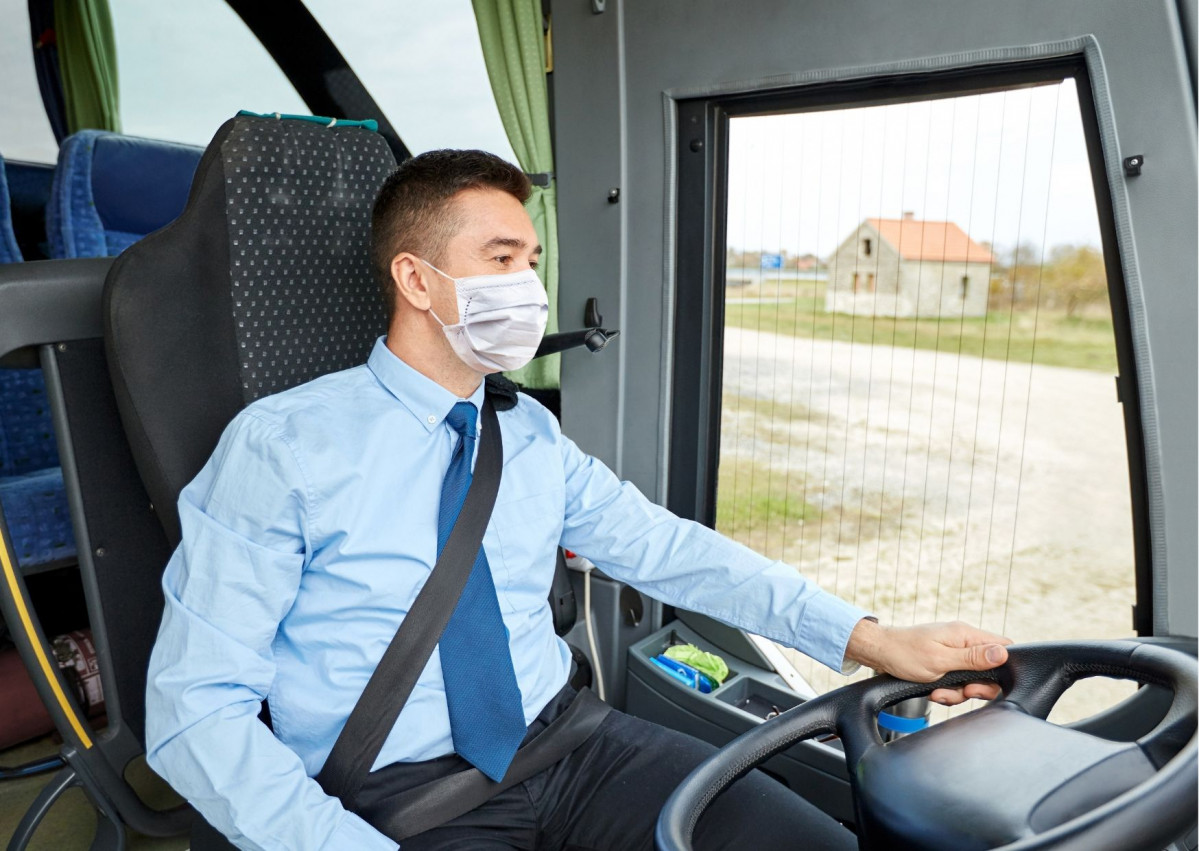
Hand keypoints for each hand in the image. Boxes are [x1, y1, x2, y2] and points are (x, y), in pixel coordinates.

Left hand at [844, 619, 1012, 705]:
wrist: (879, 654)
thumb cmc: (905, 653)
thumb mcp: (940, 660)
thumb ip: (972, 658)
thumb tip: (1003, 653)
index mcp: (966, 635)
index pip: (1003, 646)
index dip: (1005, 666)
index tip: (989, 682)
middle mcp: (963, 642)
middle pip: (990, 669)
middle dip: (977, 687)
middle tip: (963, 692)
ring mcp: (954, 654)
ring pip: (973, 680)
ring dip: (958, 692)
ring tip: (939, 692)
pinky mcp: (946, 664)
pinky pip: (958, 682)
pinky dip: (948, 691)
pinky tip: (934, 691)